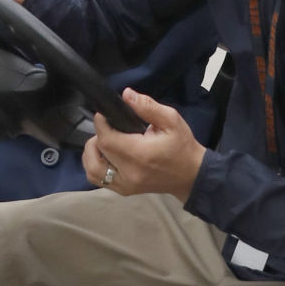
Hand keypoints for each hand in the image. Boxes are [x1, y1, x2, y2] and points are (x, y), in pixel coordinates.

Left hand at [82, 88, 205, 203]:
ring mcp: (126, 185)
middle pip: (98, 152)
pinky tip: (106, 155)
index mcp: (140, 155)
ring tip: (106, 141)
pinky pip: (99, 180)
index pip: (106, 139)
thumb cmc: (182, 146)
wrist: (192, 176)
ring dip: (93, 152)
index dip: (101, 123)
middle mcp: (130, 173)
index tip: (105, 114)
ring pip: (92, 169)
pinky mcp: (125, 190)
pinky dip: (96, 166)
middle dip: (98, 134)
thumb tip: (126, 94)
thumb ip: (147, 106)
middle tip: (109, 125)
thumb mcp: (171, 120)